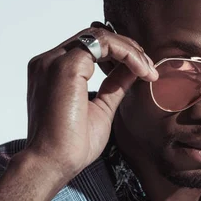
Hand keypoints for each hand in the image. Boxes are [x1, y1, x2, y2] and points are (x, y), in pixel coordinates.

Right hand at [25, 25, 157, 182]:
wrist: (53, 163)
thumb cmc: (70, 145)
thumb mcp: (101, 109)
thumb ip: (113, 86)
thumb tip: (133, 72)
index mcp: (52, 71)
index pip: (88, 47)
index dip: (119, 54)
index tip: (143, 72)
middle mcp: (50, 62)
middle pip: (94, 37)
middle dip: (127, 49)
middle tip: (150, 69)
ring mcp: (55, 61)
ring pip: (100, 36)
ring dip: (130, 50)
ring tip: (148, 70)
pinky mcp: (66, 66)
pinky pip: (103, 44)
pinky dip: (127, 54)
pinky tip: (141, 70)